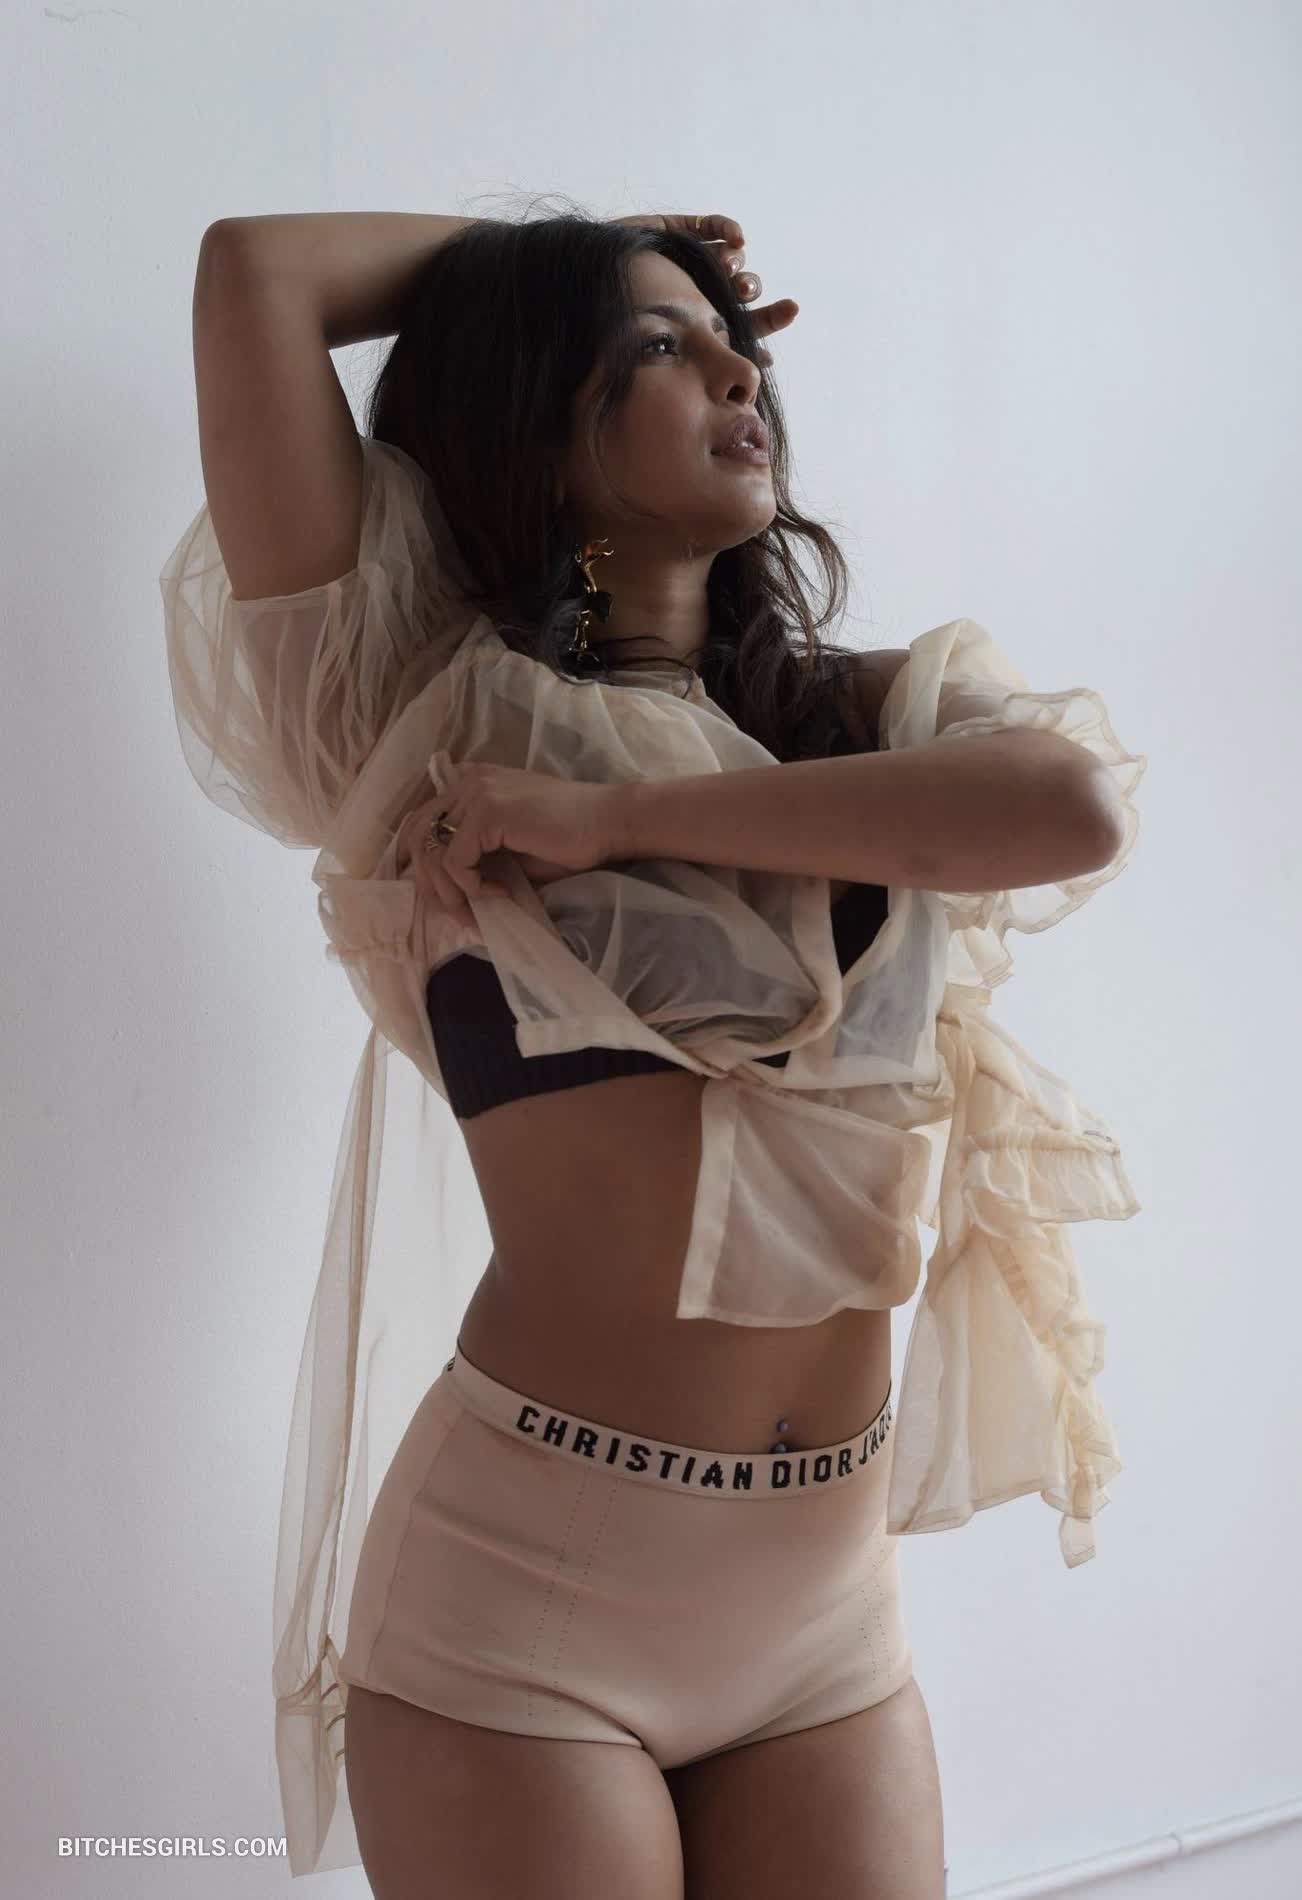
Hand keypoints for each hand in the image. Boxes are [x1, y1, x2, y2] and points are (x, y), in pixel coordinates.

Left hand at [396, 760, 626, 924]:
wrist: (609, 822)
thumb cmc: (570, 838)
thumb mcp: (511, 844)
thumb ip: (478, 852)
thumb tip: (445, 887)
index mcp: (471, 784)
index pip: (422, 822)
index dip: (420, 863)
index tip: (439, 898)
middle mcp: (467, 782)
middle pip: (417, 837)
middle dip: (430, 884)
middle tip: (458, 914)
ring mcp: (476, 793)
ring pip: (433, 853)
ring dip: (451, 893)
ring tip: (477, 913)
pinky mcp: (488, 813)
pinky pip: (456, 862)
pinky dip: (473, 887)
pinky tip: (501, 893)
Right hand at [609, 212, 798, 367]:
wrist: (571, 287)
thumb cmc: (605, 328)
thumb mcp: (655, 354)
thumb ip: (695, 363)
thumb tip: (748, 377)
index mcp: (693, 324)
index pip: (739, 328)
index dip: (764, 328)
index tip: (783, 326)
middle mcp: (694, 292)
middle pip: (740, 293)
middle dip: (752, 293)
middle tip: (750, 295)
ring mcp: (686, 261)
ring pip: (729, 260)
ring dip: (738, 266)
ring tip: (733, 272)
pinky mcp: (674, 232)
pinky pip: (710, 226)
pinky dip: (728, 230)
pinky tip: (738, 239)